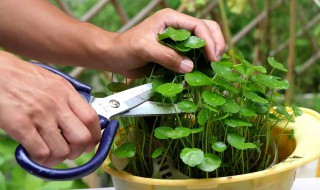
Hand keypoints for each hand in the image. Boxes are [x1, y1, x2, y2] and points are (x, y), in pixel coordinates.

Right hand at [0, 51, 100, 166]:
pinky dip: (41, 159)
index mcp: (66, 91)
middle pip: (82, 138)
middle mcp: (57, 103)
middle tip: (69, 151)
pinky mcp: (21, 125)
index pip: (92, 118)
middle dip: (78, 151)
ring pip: (62, 150)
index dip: (95, 136)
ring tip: (50, 153)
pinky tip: (36, 153)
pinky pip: (41, 153)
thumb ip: (67, 98)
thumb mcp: (51, 80)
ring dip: (58, 158)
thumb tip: (80, 117)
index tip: (90, 144)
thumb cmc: (20, 76)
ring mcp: (40, 115)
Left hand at [106, 8, 225, 77]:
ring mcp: (177, 39)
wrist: (114, 56)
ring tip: (211, 67)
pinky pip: (193, 54)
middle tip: (216, 61)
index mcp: (170, 19)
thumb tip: (190, 67)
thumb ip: (167, 57)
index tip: (212, 58)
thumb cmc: (125, 48)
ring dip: (210, 52)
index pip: (198, 25)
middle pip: (207, 29)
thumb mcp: (145, 49)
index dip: (209, 41)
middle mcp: (177, 26)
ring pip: (203, 41)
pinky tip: (201, 71)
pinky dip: (200, 62)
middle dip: (215, 44)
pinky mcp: (175, 52)